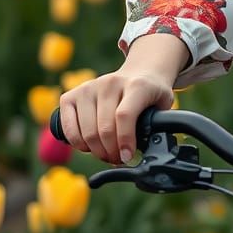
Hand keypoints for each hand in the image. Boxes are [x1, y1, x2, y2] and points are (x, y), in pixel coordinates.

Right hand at [58, 69, 174, 163]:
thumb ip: (158, 124)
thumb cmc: (150, 95)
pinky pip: (68, 128)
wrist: (139, 73)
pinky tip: (90, 146)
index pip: (124, 115)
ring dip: (97, 151)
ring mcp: (88, 88)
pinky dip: (78, 144)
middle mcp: (110, 83)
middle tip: (119, 159)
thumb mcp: (163, 105)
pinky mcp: (71, 96)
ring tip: (108, 154)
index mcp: (136, 85)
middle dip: (112, 152)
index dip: (125, 140)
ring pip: (87, 132)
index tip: (128, 156)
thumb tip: (147, 151)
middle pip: (104, 128)